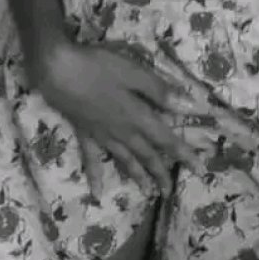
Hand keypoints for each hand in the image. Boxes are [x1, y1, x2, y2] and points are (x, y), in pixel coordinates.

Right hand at [38, 39, 200, 194]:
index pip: (166, 139)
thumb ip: (158, 90)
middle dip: (161, 172)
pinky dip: (95, 175)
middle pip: (146, 154)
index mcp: (137, 116)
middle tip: (171, 190)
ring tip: (148, 192)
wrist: (58, 72)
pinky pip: (91, 159)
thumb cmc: (99, 67)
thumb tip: (185, 106)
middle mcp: (122, 131)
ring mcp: (102, 134)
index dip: (184, 153)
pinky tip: (97, 191)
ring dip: (137, 176)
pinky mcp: (84, 132)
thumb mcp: (133, 72)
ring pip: (124, 159)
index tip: (200, 169)